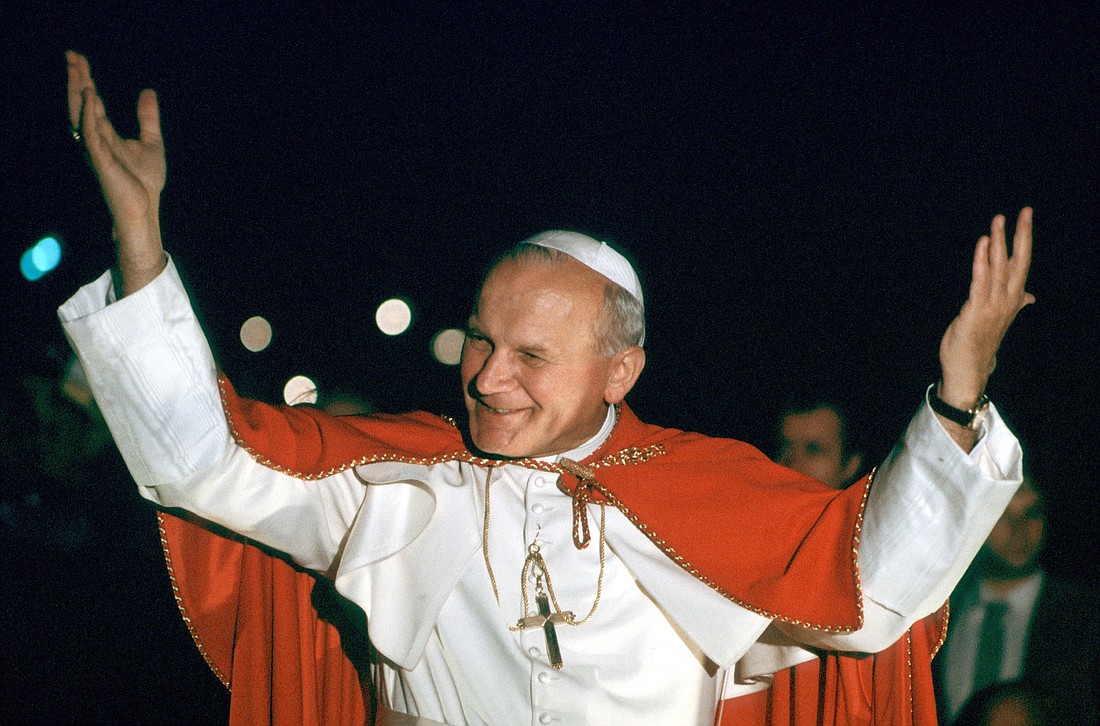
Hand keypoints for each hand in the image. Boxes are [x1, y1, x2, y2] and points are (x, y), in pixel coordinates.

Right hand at [67, 50, 166, 294]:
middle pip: (81, 103)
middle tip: (72, 55)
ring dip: (79, 91)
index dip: (85, 79)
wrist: (145, 209)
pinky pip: (91, 133)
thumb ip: (147, 118)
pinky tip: (91, 96)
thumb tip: (147, 91)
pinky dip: (89, 113)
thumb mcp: (151, 142)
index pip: (91, 101)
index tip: (79, 58)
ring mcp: (95, 149)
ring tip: (78, 69)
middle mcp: (95, 139)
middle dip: (76, 79)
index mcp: (104, 134)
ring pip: (81, 114)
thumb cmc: (144, 182)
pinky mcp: (100, 160)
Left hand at [938, 207, 1034, 425]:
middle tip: (1023, 211)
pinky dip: (981, 261)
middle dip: (1020, 235)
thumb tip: (1030, 296)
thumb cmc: (980, 342)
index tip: (1026, 216)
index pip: (1022, 263)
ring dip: (998, 243)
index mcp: (1012, 299)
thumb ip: (1014, 303)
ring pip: (998, 267)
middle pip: (1018, 261)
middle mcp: (1007, 300)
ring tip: (998, 221)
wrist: (969, 370)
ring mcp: (993, 305)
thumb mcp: (997, 318)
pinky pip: (980, 280)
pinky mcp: (976, 310)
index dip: (1024, 239)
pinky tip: (982, 244)